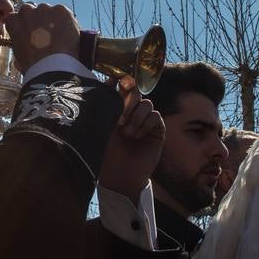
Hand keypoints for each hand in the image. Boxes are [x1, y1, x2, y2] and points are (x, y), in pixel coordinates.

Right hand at [4, 3, 80, 70]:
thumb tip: (24, 47)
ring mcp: (44, 9)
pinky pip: (63, 12)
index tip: (31, 32)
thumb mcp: (19, 57)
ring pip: (49, 10)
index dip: (26, 25)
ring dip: (52, 18)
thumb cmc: (34, 66)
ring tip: (59, 35)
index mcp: (13, 21)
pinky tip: (67, 33)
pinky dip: (67, 20)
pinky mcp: (60, 10)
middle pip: (33, 9)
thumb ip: (19, 46)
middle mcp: (26, 11)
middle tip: (46, 32)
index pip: (18, 16)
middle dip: (38, 19)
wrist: (52, 66)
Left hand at [98, 76, 164, 203]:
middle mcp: (131, 112)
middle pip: (135, 91)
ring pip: (146, 103)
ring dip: (135, 116)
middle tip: (118, 118)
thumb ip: (105, 107)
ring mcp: (144, 121)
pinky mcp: (156, 130)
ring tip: (126, 132)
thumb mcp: (102, 129)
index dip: (120, 82)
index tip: (114, 81)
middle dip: (127, 101)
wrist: (119, 177)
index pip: (121, 88)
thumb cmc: (106, 155)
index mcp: (116, 109)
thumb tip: (106, 82)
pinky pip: (155, 116)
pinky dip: (146, 124)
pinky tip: (137, 136)